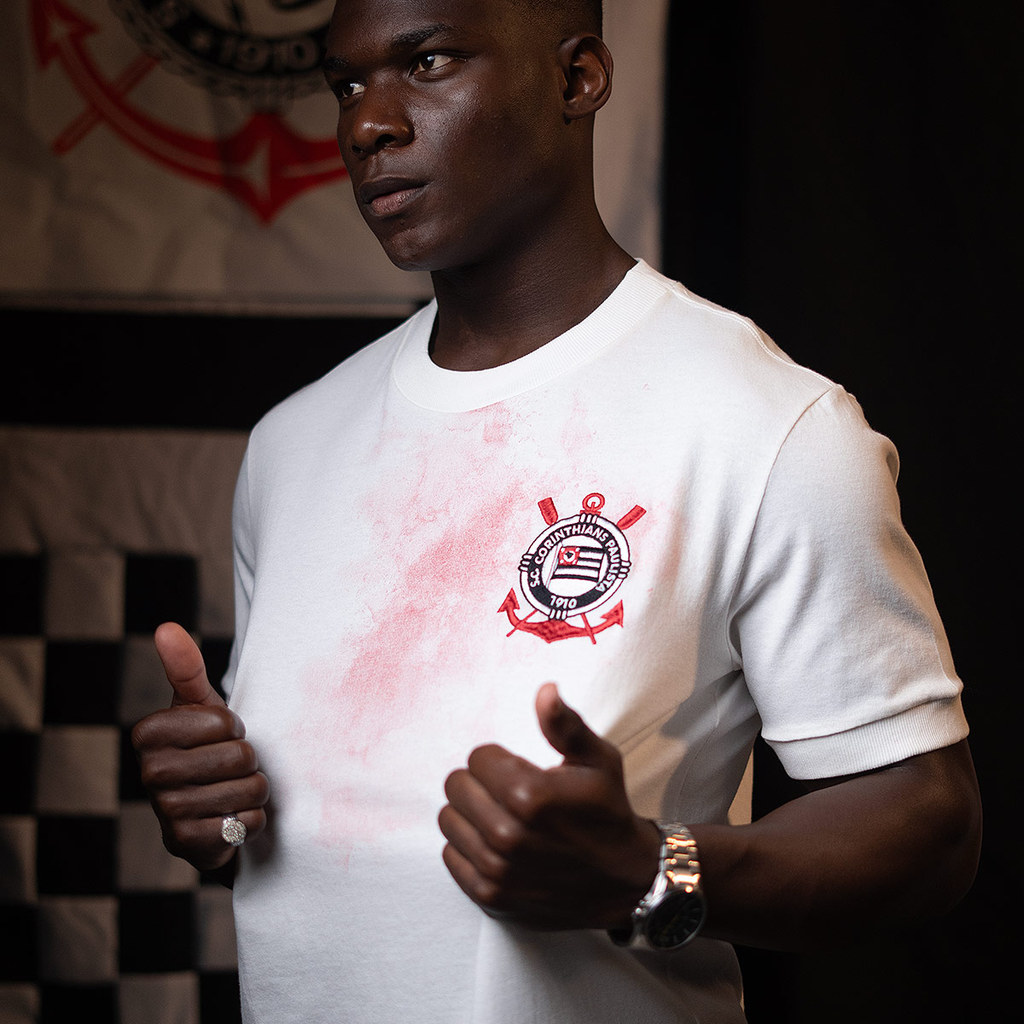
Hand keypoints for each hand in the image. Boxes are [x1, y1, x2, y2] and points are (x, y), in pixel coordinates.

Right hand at [131, 622, 268, 871]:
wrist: (211, 810)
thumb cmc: (209, 748)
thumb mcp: (202, 706)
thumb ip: (186, 667)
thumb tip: (166, 626)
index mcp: (149, 733)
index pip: (225, 721)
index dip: (236, 727)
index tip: (222, 735)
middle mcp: (149, 773)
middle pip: (239, 756)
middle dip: (250, 761)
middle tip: (235, 765)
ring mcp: (165, 811)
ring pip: (247, 790)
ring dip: (254, 791)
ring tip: (236, 790)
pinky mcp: (185, 844)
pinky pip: (244, 824)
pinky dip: (251, 821)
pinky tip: (233, 818)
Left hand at [438, 683, 659, 929]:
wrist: (623, 880)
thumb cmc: (607, 812)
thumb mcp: (597, 760)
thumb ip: (564, 725)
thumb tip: (545, 690)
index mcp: (530, 796)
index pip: (476, 758)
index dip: (498, 760)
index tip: (521, 771)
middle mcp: (508, 836)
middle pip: (456, 787)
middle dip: (480, 783)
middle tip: (508, 792)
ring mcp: (496, 871)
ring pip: (448, 820)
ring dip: (471, 814)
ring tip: (502, 816)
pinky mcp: (489, 897)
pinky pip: (450, 856)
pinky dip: (468, 846)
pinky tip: (497, 844)